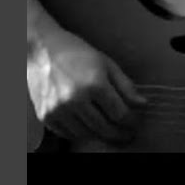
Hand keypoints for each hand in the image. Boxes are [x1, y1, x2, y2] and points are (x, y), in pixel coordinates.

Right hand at [27, 26, 146, 143]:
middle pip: (104, 128)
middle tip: (127, 135)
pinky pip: (67, 134)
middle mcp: (75, 100)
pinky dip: (80, 134)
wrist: (41, 49)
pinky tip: (89, 128)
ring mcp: (58, 110)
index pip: (120, 114)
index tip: (136, 124)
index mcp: (94, 84)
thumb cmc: (77, 53)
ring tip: (109, 131)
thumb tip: (143, 105)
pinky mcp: (45, 115)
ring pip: (86, 134)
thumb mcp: (107, 64)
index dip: (131, 122)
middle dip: (119, 134)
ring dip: (100, 135)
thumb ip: (126, 86)